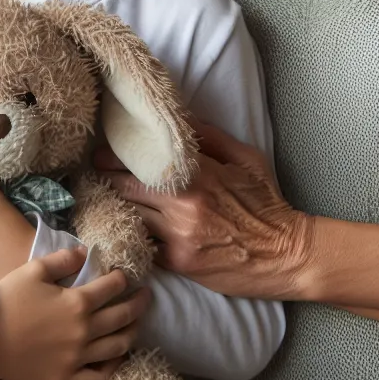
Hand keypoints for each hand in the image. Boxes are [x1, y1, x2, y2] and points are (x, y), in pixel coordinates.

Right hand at [0, 248, 150, 379]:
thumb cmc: (8, 299)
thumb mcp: (35, 269)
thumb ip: (64, 258)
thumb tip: (86, 252)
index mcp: (77, 303)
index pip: (113, 287)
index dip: (123, 278)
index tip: (126, 274)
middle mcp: (83, 331)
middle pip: (123, 316)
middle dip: (138, 303)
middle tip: (146, 295)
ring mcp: (76, 358)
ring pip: (117, 347)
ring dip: (132, 332)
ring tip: (137, 323)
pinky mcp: (66, 379)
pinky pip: (99, 376)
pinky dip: (113, 366)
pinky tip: (117, 356)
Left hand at [96, 121, 313, 299]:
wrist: (287, 254)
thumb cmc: (267, 204)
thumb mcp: (246, 159)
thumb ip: (212, 137)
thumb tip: (183, 117)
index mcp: (199, 174)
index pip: (143, 160)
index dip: (116, 157)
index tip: (101, 152)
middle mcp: (184, 204)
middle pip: (127, 188)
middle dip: (106, 179)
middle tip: (91, 173)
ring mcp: (179, 236)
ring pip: (132, 217)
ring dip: (115, 208)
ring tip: (100, 198)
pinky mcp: (180, 263)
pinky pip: (145, 246)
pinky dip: (134, 236)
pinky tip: (123, 229)